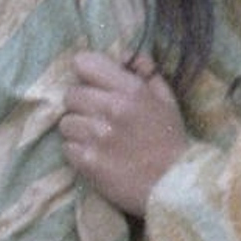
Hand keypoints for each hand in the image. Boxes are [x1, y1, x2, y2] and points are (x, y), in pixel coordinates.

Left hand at [62, 51, 187, 217]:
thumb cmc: (170, 141)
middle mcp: (111, 109)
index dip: (86, 74)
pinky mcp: (86, 161)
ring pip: (65, 122)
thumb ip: (145, 73)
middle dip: (81, 104)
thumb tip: (124, 54)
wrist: (174, 187)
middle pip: (70, 94)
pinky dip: (78, 151)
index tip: (93, 85)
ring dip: (78, 130)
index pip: (84, 63)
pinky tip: (97, 156)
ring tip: (99, 139)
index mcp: (131, 90)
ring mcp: (96, 136)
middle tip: (98, 117)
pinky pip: (67, 147)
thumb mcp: (166, 100)